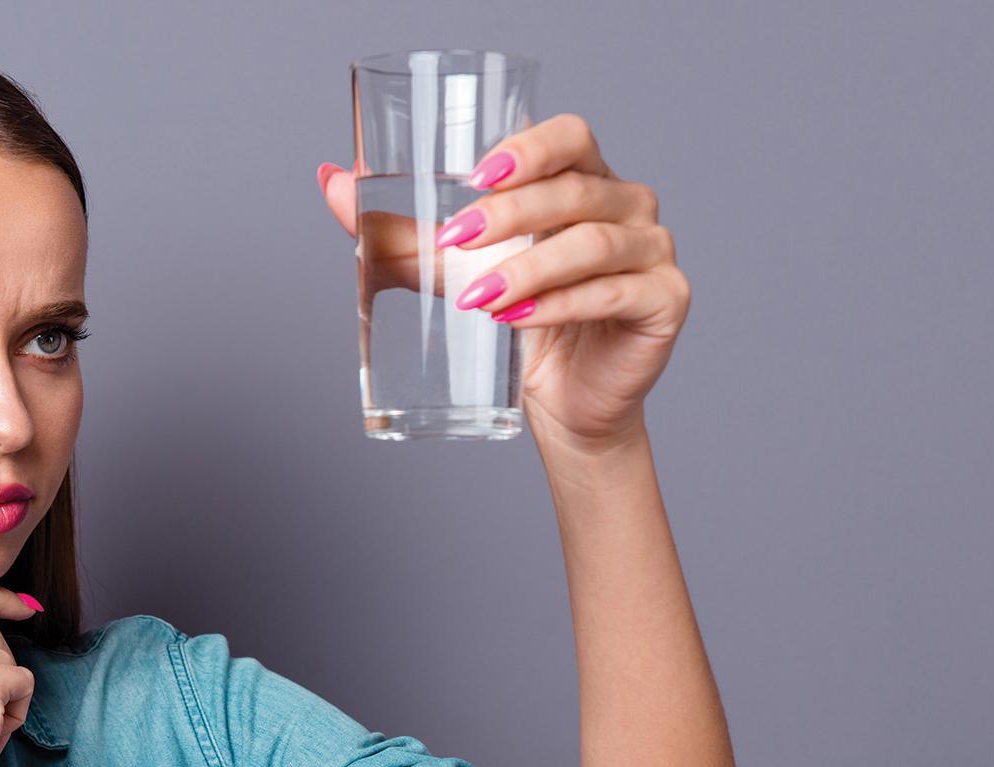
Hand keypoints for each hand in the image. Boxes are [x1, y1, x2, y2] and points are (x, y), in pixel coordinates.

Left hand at [318, 113, 690, 454]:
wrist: (563, 403)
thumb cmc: (517, 323)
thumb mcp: (454, 271)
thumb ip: (401, 231)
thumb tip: (329, 179)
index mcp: (584, 180)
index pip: (570, 136)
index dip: (528, 148)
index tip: (476, 176)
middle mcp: (628, 206)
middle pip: (574, 191)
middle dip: (509, 215)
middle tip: (455, 241)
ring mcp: (653, 252)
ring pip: (593, 243)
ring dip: (529, 267)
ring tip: (478, 298)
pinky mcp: (665, 301)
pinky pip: (614, 293)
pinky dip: (562, 304)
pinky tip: (521, 319)